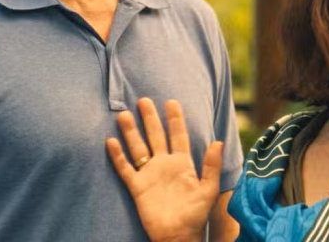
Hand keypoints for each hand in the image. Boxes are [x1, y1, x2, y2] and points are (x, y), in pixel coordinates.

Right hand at [106, 98, 223, 241]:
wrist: (178, 236)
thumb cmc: (196, 215)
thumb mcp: (208, 189)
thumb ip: (211, 166)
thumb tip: (218, 141)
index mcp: (183, 164)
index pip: (178, 136)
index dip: (175, 119)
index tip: (171, 101)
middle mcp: (164, 165)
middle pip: (156, 136)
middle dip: (150, 119)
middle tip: (144, 100)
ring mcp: (150, 175)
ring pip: (138, 148)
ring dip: (131, 133)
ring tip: (123, 115)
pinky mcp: (137, 187)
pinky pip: (125, 168)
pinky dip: (118, 156)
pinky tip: (110, 141)